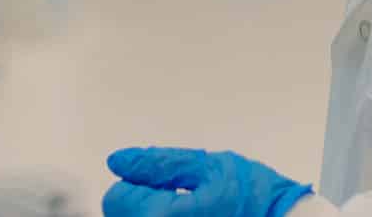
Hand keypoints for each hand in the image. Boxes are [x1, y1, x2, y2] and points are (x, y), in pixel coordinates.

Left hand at [103, 147, 313, 216]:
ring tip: (189, 212)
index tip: (165, 183)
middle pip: (124, 216)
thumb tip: (121, 161)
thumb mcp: (208, 166)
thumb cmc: (255, 198)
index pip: (116, 200)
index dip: (138, 183)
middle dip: (144, 201)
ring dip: (156, 213)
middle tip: (179, 196)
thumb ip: (160, 164)